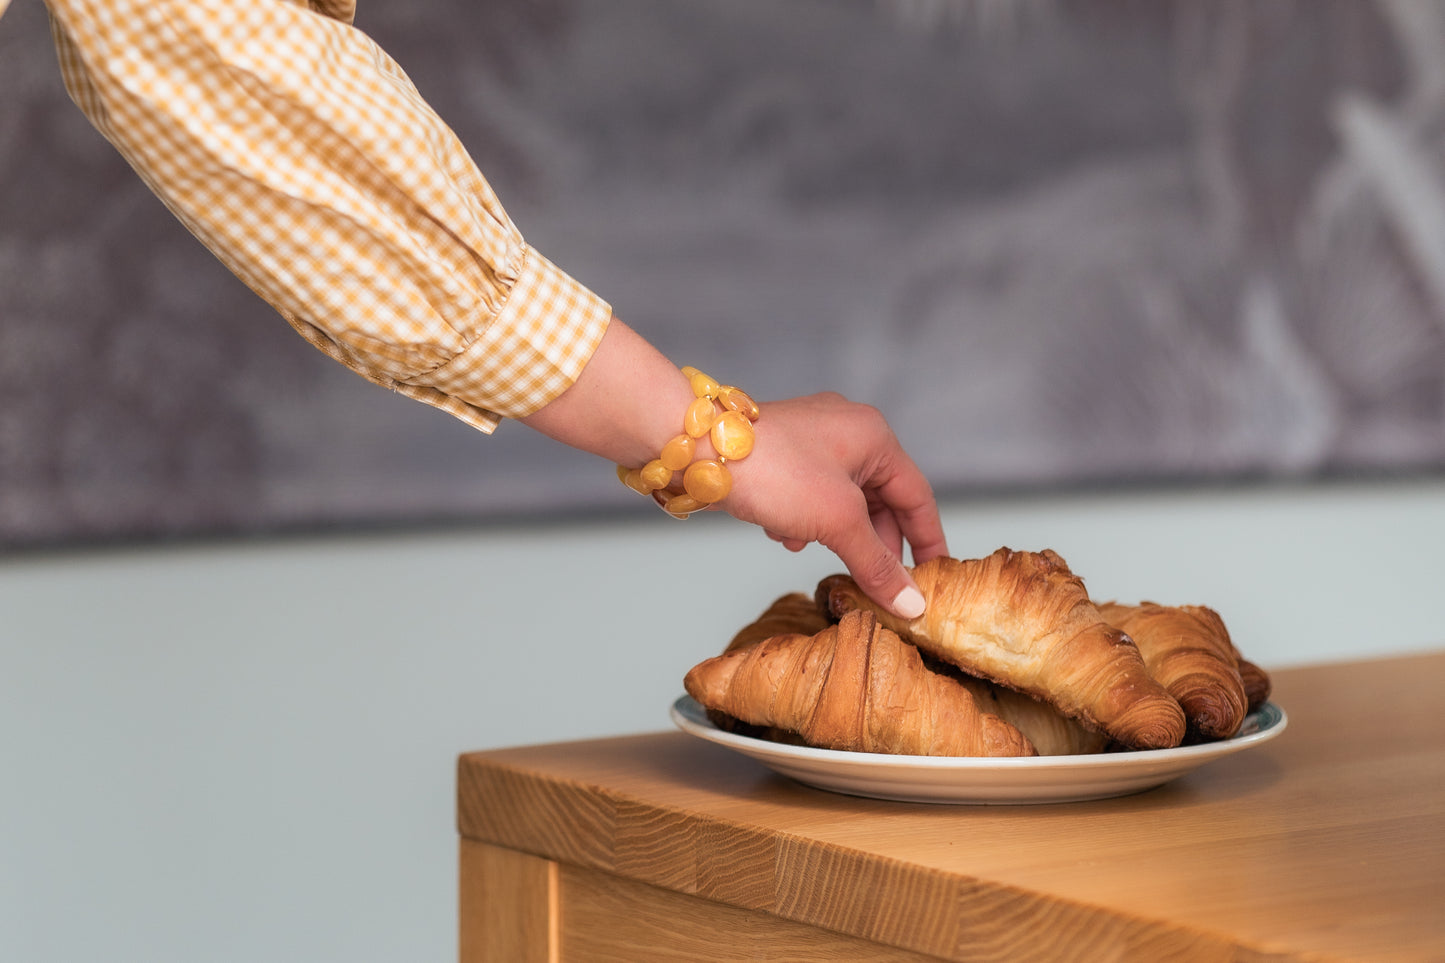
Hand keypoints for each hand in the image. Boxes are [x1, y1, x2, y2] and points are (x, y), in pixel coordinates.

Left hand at [720, 393, 948, 617]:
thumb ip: (877, 563)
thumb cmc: (773, 470)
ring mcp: (810, 441)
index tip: (935, 579)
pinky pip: (808, 496)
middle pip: (878, 500)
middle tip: (877, 583)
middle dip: (872, 543)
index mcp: (874, 436)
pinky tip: (784, 534)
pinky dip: (804, 521)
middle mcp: (846, 431)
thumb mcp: (837, 522)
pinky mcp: (780, 455)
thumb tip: (910, 603)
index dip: (928, 541)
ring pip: (840, 501)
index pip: (916, 496)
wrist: (695, 452)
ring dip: (833, 534)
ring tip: (816, 550)